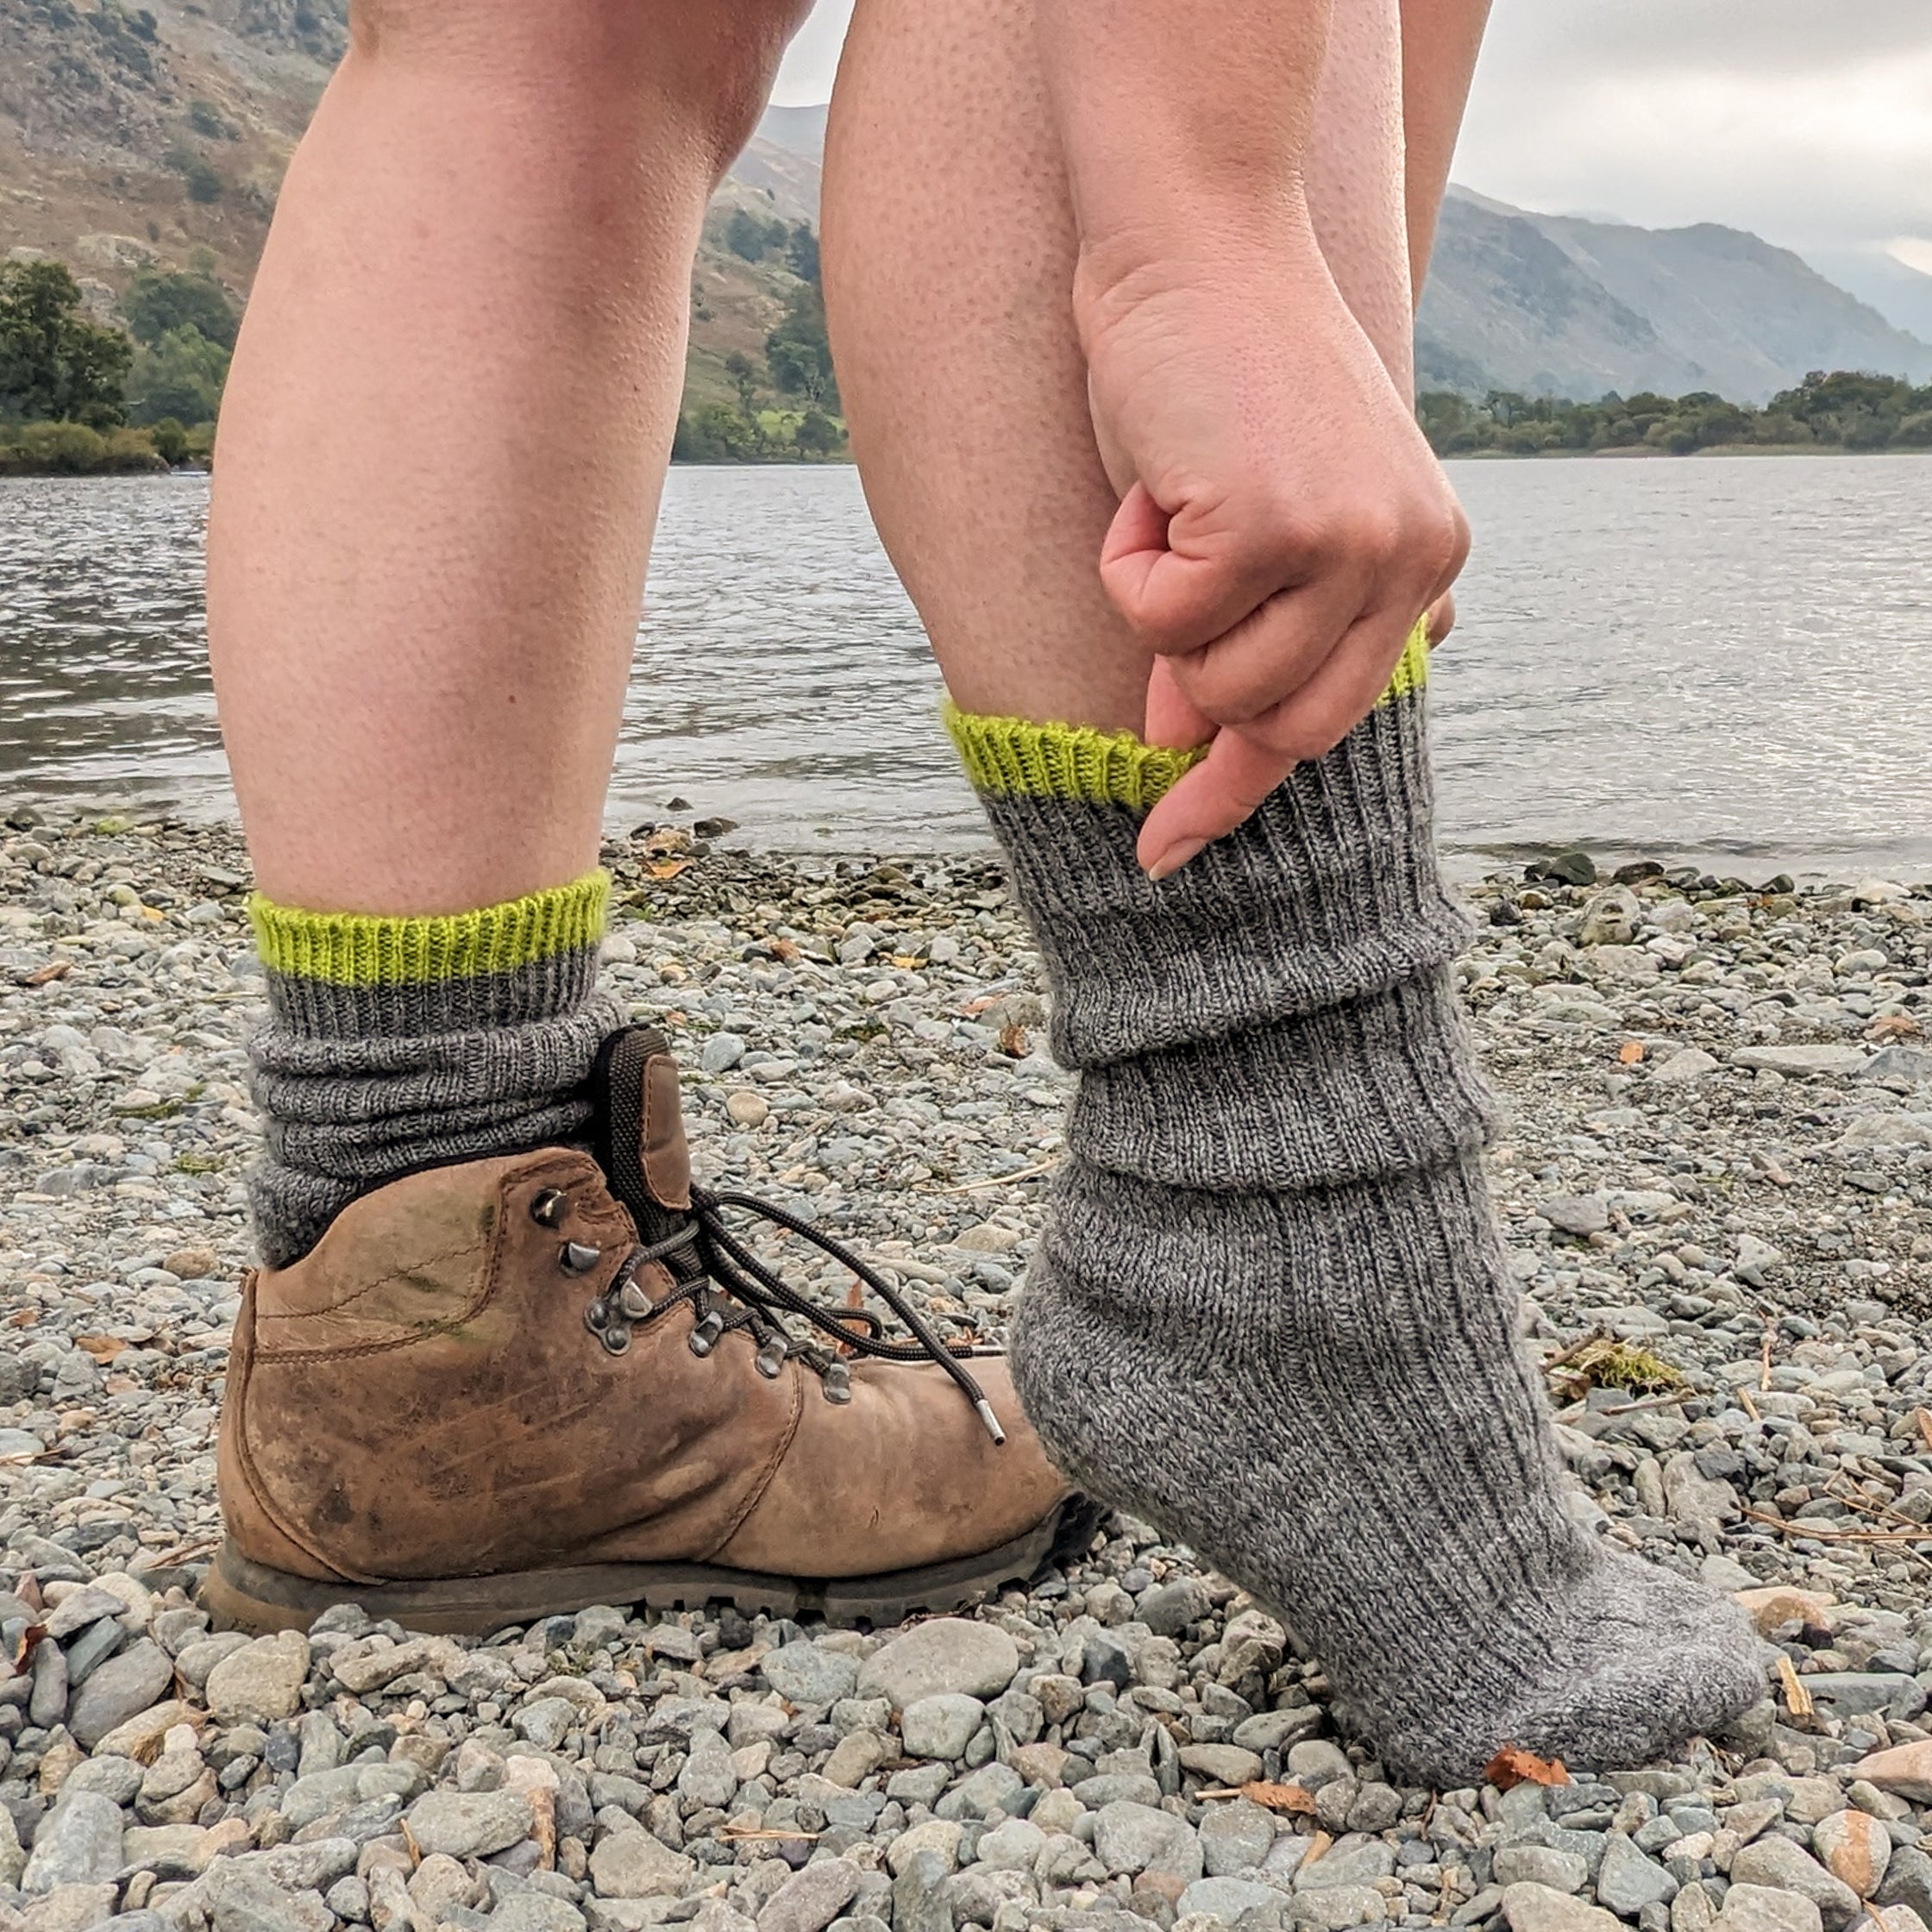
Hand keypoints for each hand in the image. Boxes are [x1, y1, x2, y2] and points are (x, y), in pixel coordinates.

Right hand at [1077, 223, 1468, 876]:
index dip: (1239, 795)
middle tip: (1160, 579)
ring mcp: (1352, 544)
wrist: (1194, 236)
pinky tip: (1156, 477)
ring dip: (1157, 604)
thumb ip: (1253, 627)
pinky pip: (1162, 620)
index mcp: (1420, 558)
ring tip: (1174, 496)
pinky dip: (1127, 560)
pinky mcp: (1280, 525)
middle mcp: (1408, 558)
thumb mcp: (1256, 514)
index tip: (1169, 852)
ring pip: (1213, 683)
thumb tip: (1184, 737)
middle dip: (1194, 681)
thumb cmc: (1216, 375)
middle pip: (1280, 724)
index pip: (1331, 719)